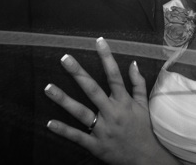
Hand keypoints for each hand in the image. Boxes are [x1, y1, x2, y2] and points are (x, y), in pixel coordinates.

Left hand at [45, 37, 171, 164]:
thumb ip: (138, 83)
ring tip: (48, 87)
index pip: (114, 75)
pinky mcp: (96, 145)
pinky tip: (49, 122)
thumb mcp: (144, 105)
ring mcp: (103, 129)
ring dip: (64, 99)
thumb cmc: (145, 129)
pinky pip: (78, 136)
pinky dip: (64, 130)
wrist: (147, 158)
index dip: (107, 57)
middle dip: (78, 73)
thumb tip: (132, 62)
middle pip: (93, 90)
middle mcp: (112, 113)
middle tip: (65, 58)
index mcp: (124, 102)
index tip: (98, 41)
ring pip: (81, 112)